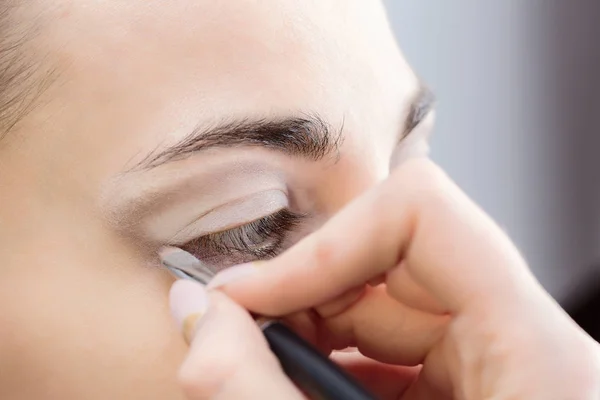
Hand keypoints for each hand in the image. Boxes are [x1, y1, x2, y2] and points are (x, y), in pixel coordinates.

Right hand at [170, 159, 599, 398]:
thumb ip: (266, 391)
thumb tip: (195, 322)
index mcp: (536, 353)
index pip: (422, 213)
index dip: (325, 243)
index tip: (251, 296)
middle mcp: (526, 346)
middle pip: (397, 262)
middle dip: (303, 294)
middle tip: (234, 332)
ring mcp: (502, 368)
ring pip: (389, 306)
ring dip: (311, 330)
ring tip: (255, 362)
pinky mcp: (476, 390)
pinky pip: (397, 351)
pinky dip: (336, 364)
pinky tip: (296, 384)